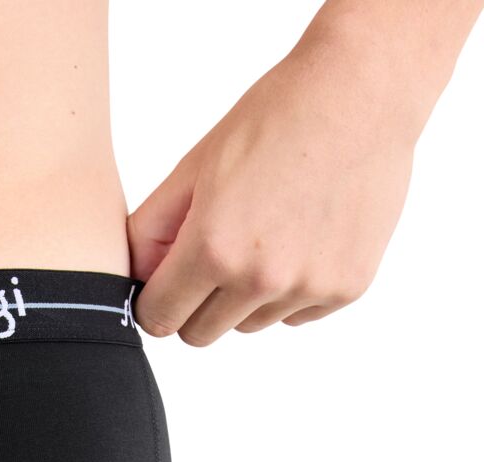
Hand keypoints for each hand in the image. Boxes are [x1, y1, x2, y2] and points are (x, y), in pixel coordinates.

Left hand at [127, 30, 417, 345]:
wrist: (361, 91)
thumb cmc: (274, 120)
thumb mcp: (194, 168)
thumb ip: (151, 231)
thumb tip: (135, 279)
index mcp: (212, 249)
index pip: (159, 319)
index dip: (155, 303)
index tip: (164, 286)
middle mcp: (260, 278)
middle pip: (200, 333)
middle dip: (195, 304)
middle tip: (214, 258)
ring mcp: (307, 287)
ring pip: (250, 324)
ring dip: (247, 296)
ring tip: (268, 233)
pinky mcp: (346, 287)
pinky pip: (296, 315)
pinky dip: (293, 290)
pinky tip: (305, 236)